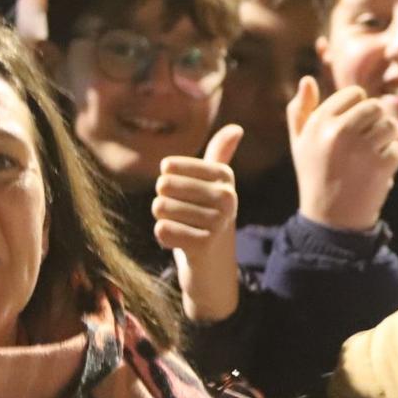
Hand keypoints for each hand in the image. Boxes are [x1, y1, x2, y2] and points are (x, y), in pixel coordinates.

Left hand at [155, 125, 242, 323]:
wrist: (214, 269)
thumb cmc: (208, 221)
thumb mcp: (216, 186)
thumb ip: (221, 155)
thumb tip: (237, 127)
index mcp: (224, 177)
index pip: (170, 168)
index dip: (166, 184)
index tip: (184, 197)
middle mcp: (226, 196)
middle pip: (163, 187)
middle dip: (164, 204)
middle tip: (183, 217)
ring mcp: (217, 221)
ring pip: (160, 208)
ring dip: (164, 221)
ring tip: (183, 230)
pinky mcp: (204, 244)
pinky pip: (162, 230)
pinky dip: (164, 238)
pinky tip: (180, 243)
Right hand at [288, 78, 397, 232]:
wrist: (330, 221)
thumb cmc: (315, 175)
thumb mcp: (299, 143)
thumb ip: (299, 110)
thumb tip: (307, 79)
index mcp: (318, 122)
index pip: (354, 94)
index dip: (357, 110)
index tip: (351, 130)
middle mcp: (338, 131)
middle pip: (375, 106)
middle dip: (375, 122)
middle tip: (366, 143)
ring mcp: (361, 148)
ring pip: (390, 125)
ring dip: (386, 140)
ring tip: (371, 156)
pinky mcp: (380, 165)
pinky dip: (392, 160)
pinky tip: (377, 171)